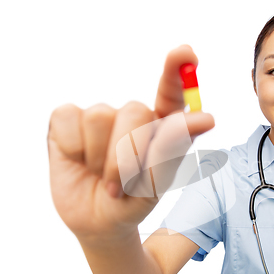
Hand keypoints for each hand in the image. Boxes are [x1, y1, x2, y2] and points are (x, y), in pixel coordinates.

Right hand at [48, 45, 213, 241]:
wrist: (99, 221)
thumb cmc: (133, 202)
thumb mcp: (155, 183)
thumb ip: (174, 149)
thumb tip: (206, 116)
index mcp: (161, 127)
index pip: (171, 93)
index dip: (177, 72)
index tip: (186, 52)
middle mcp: (132, 116)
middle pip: (133, 111)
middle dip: (126, 157)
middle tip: (123, 185)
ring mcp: (100, 116)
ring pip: (100, 116)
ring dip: (100, 159)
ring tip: (103, 177)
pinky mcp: (68, 120)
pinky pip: (69, 118)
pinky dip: (73, 149)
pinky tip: (79, 162)